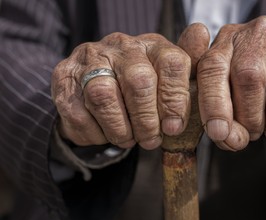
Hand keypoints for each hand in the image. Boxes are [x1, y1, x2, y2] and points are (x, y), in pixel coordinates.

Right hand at [51, 32, 191, 149]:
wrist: (97, 86)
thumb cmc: (142, 89)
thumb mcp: (169, 83)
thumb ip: (186, 71)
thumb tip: (201, 33)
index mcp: (153, 46)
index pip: (172, 63)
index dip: (175, 100)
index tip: (174, 128)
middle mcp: (121, 46)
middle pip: (138, 81)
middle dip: (146, 121)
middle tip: (150, 140)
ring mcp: (90, 58)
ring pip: (104, 96)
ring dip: (119, 129)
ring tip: (128, 140)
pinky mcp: (64, 75)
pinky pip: (77, 110)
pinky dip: (94, 132)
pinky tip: (104, 134)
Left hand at [197, 16, 265, 150]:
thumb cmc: (258, 91)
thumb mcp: (232, 99)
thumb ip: (223, 118)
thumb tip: (226, 138)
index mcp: (225, 43)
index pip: (212, 69)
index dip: (214, 105)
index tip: (219, 133)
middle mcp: (256, 31)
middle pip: (249, 77)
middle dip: (250, 117)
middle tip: (254, 134)